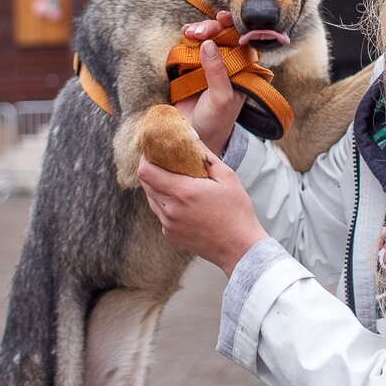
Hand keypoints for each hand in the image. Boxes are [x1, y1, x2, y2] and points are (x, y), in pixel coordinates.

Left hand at [139, 147, 267, 277]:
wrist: (240, 248)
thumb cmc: (237, 211)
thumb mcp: (227, 176)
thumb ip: (205, 156)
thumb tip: (190, 137)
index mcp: (183, 192)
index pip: (146, 172)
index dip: (145, 159)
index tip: (153, 151)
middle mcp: (171, 210)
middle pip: (145, 184)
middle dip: (152, 170)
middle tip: (166, 163)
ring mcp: (168, 225)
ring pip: (151, 199)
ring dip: (159, 187)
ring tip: (177, 181)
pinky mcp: (170, 235)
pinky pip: (160, 213)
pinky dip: (166, 204)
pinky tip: (184, 202)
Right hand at [174, 11, 244, 155]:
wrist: (195, 137)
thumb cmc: (216, 121)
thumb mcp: (221, 98)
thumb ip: (217, 72)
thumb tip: (208, 44)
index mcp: (241, 70)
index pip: (241, 42)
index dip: (233, 27)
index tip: (222, 19)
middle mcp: (226, 64)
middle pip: (223, 36)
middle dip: (212, 28)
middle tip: (199, 31)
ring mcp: (208, 64)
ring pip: (206, 38)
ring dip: (198, 30)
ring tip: (190, 31)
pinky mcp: (191, 67)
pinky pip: (190, 47)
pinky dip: (187, 38)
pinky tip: (185, 34)